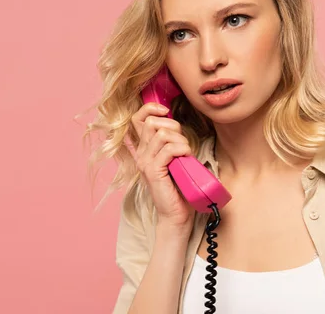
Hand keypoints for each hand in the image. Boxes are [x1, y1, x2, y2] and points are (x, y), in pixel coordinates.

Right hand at [131, 102, 195, 232]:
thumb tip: (176, 125)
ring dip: (180, 140)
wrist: (177, 215)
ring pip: (161, 134)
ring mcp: (145, 162)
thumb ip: (171, 143)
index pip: (138, 118)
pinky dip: (181, 149)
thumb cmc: (179, 188)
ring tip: (186, 153)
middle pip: (151, 122)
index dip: (151, 108)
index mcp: (144, 149)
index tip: (166, 111)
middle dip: (172, 126)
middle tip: (182, 142)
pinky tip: (186, 157)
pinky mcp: (153, 171)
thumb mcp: (175, 159)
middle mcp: (141, 154)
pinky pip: (168, 149)